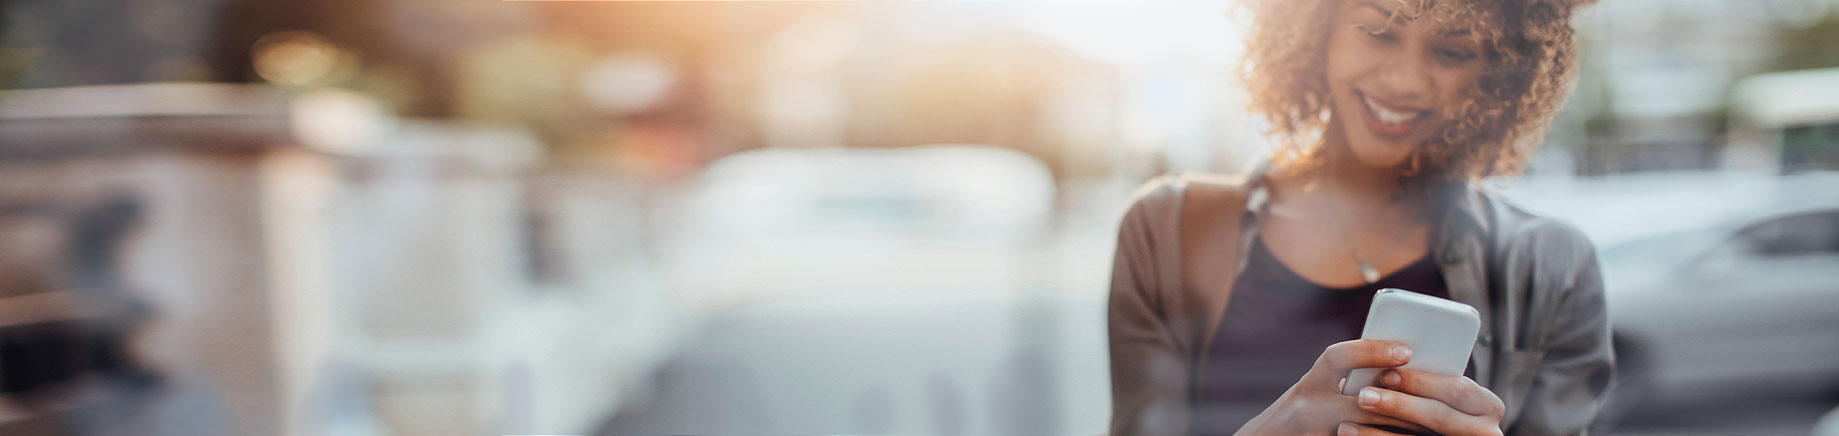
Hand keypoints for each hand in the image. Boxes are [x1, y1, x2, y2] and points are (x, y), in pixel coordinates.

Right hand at [1235, 340, 1432, 435]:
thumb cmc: (1297, 418)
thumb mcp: (1312, 393)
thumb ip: (1341, 382)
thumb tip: (1392, 368)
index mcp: (1308, 385)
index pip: (1336, 358)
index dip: (1371, 351)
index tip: (1405, 350)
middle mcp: (1306, 408)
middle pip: (1361, 402)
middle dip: (1399, 399)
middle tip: (1431, 397)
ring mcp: (1312, 433)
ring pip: (1364, 431)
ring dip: (1399, 427)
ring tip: (1429, 424)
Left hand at [1338, 369, 1505, 435]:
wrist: (1441, 431)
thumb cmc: (1437, 406)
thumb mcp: (1442, 393)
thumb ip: (1429, 381)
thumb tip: (1388, 361)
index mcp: (1487, 405)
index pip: (1457, 389)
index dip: (1422, 381)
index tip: (1387, 373)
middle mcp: (1484, 431)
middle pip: (1439, 416)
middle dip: (1399, 405)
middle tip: (1363, 396)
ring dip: (1378, 432)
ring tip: (1345, 423)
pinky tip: (1350, 434)